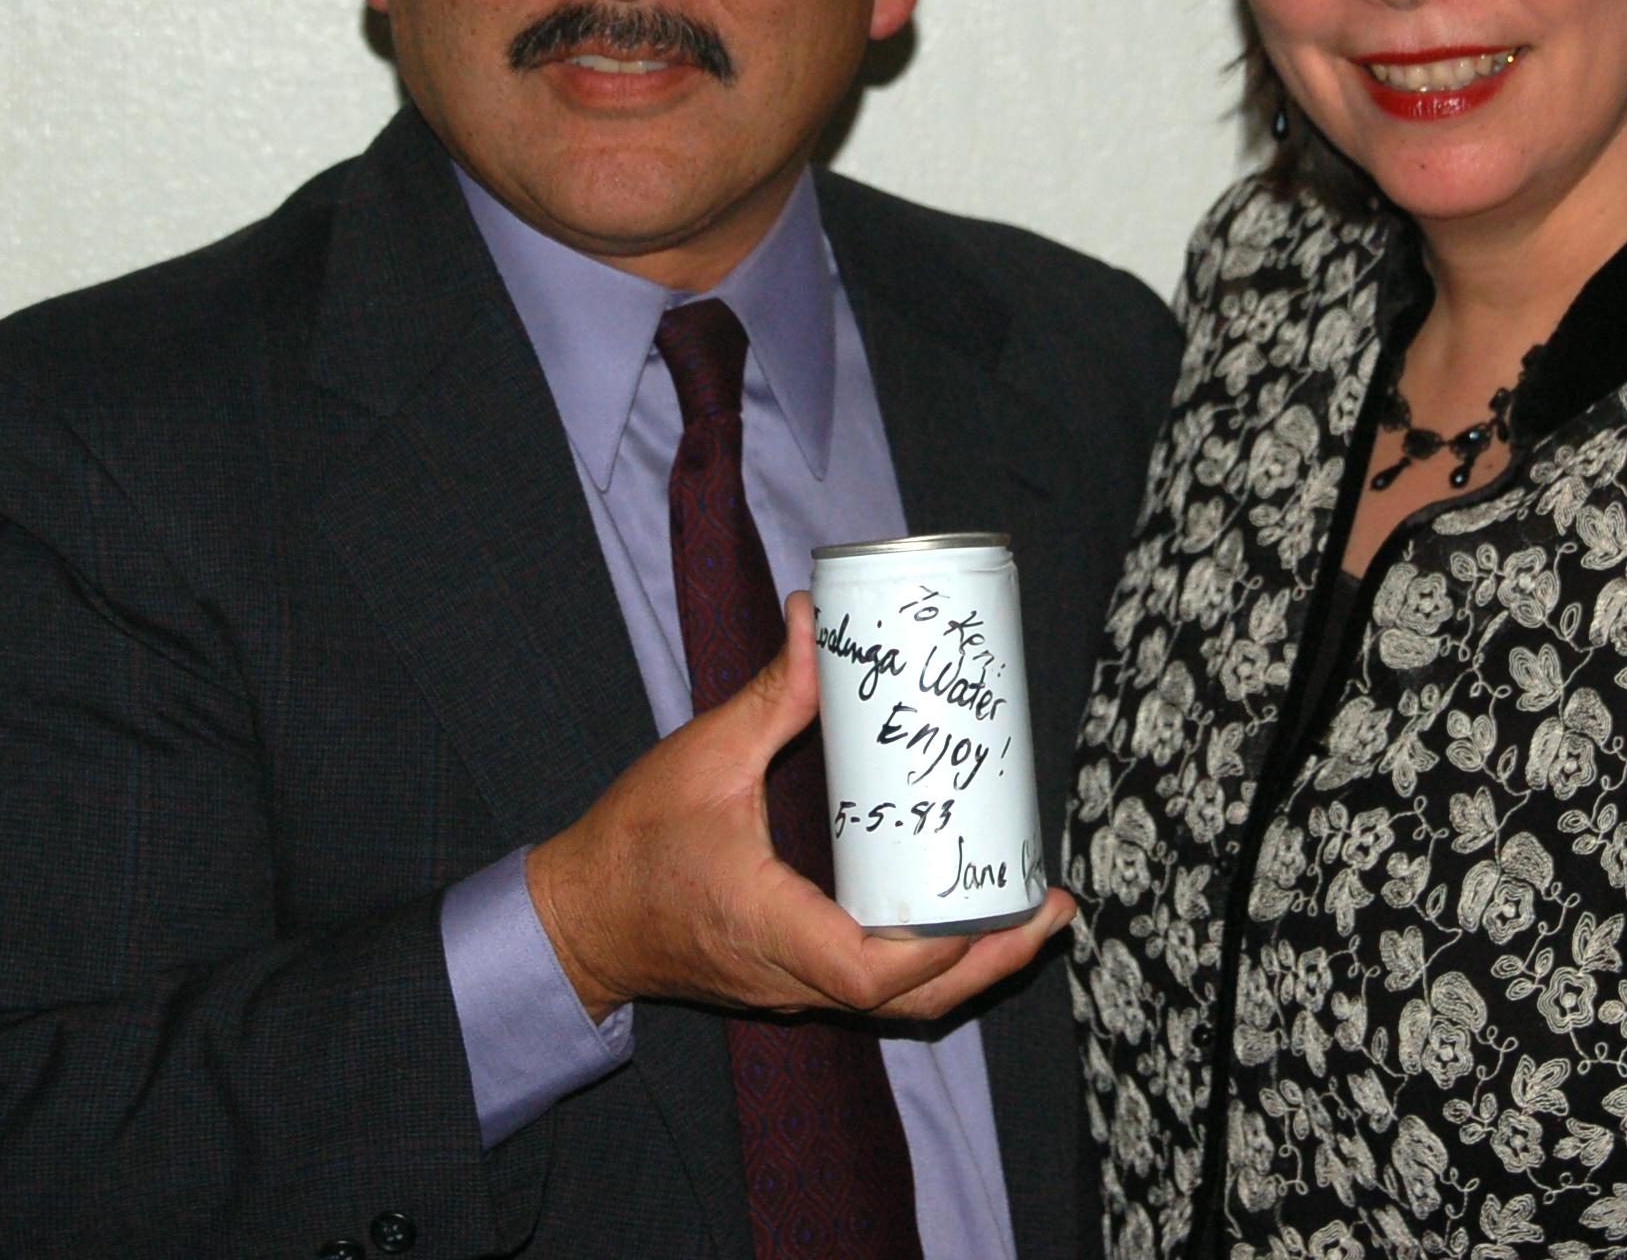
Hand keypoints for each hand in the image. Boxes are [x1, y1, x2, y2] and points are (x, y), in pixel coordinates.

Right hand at [525, 591, 1074, 1021]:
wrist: (576, 917)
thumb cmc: (630, 842)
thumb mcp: (700, 758)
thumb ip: (768, 695)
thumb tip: (817, 621)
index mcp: (765, 926)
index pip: (865, 971)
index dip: (937, 948)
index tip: (992, 901)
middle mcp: (788, 973)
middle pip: (907, 1004)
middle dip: (989, 963)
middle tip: (1049, 907)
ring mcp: (792, 984)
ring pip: (898, 1006)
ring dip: (970, 967)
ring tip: (1027, 914)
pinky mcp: (791, 976)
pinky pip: (874, 988)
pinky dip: (929, 965)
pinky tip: (961, 918)